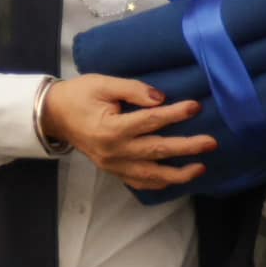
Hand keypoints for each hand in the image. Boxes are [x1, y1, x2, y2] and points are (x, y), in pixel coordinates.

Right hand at [41, 75, 217, 192]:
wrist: (55, 115)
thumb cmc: (79, 95)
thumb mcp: (103, 83)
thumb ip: (133, 89)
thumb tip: (161, 99)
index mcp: (111, 128)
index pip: (150, 121)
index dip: (175, 114)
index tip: (195, 107)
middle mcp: (114, 151)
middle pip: (157, 151)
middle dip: (187, 147)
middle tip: (211, 143)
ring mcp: (113, 165)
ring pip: (151, 175)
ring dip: (178, 173)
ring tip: (201, 168)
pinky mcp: (113, 171)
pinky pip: (139, 183)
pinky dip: (159, 183)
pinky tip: (176, 179)